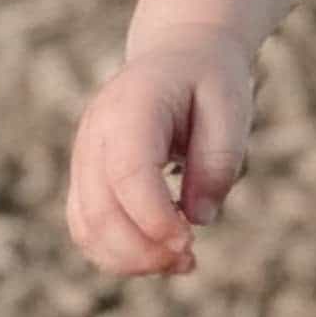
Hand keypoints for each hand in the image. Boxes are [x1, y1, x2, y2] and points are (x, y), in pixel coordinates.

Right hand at [65, 23, 255, 278]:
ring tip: (181, 263)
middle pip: (99, 210)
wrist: (181, 53)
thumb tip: (199, 219)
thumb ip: (219, 159)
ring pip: (86, 226)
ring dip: (129, 260)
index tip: (189, 242)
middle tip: (189, 261)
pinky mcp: (85, 176)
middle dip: (142, 250)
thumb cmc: (210, 79)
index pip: (129, 173)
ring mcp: (84, 154)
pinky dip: (118, 252)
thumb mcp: (232, 104)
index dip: (154, 219)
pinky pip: (87, 227)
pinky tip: (159, 254)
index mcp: (132, 104)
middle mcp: (96, 130)